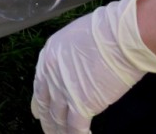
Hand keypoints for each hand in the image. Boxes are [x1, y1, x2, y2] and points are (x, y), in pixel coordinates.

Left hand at [32, 0, 155, 133]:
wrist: (118, 38)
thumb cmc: (104, 32)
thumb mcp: (75, 38)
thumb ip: (70, 56)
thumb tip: (77, 66)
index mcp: (48, 56)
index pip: (39, 84)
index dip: (39, 100)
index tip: (37, 112)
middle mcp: (51, 75)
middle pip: (46, 103)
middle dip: (47, 120)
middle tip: (47, 130)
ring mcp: (64, 90)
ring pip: (57, 118)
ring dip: (59, 132)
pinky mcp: (81, 104)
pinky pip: (75, 127)